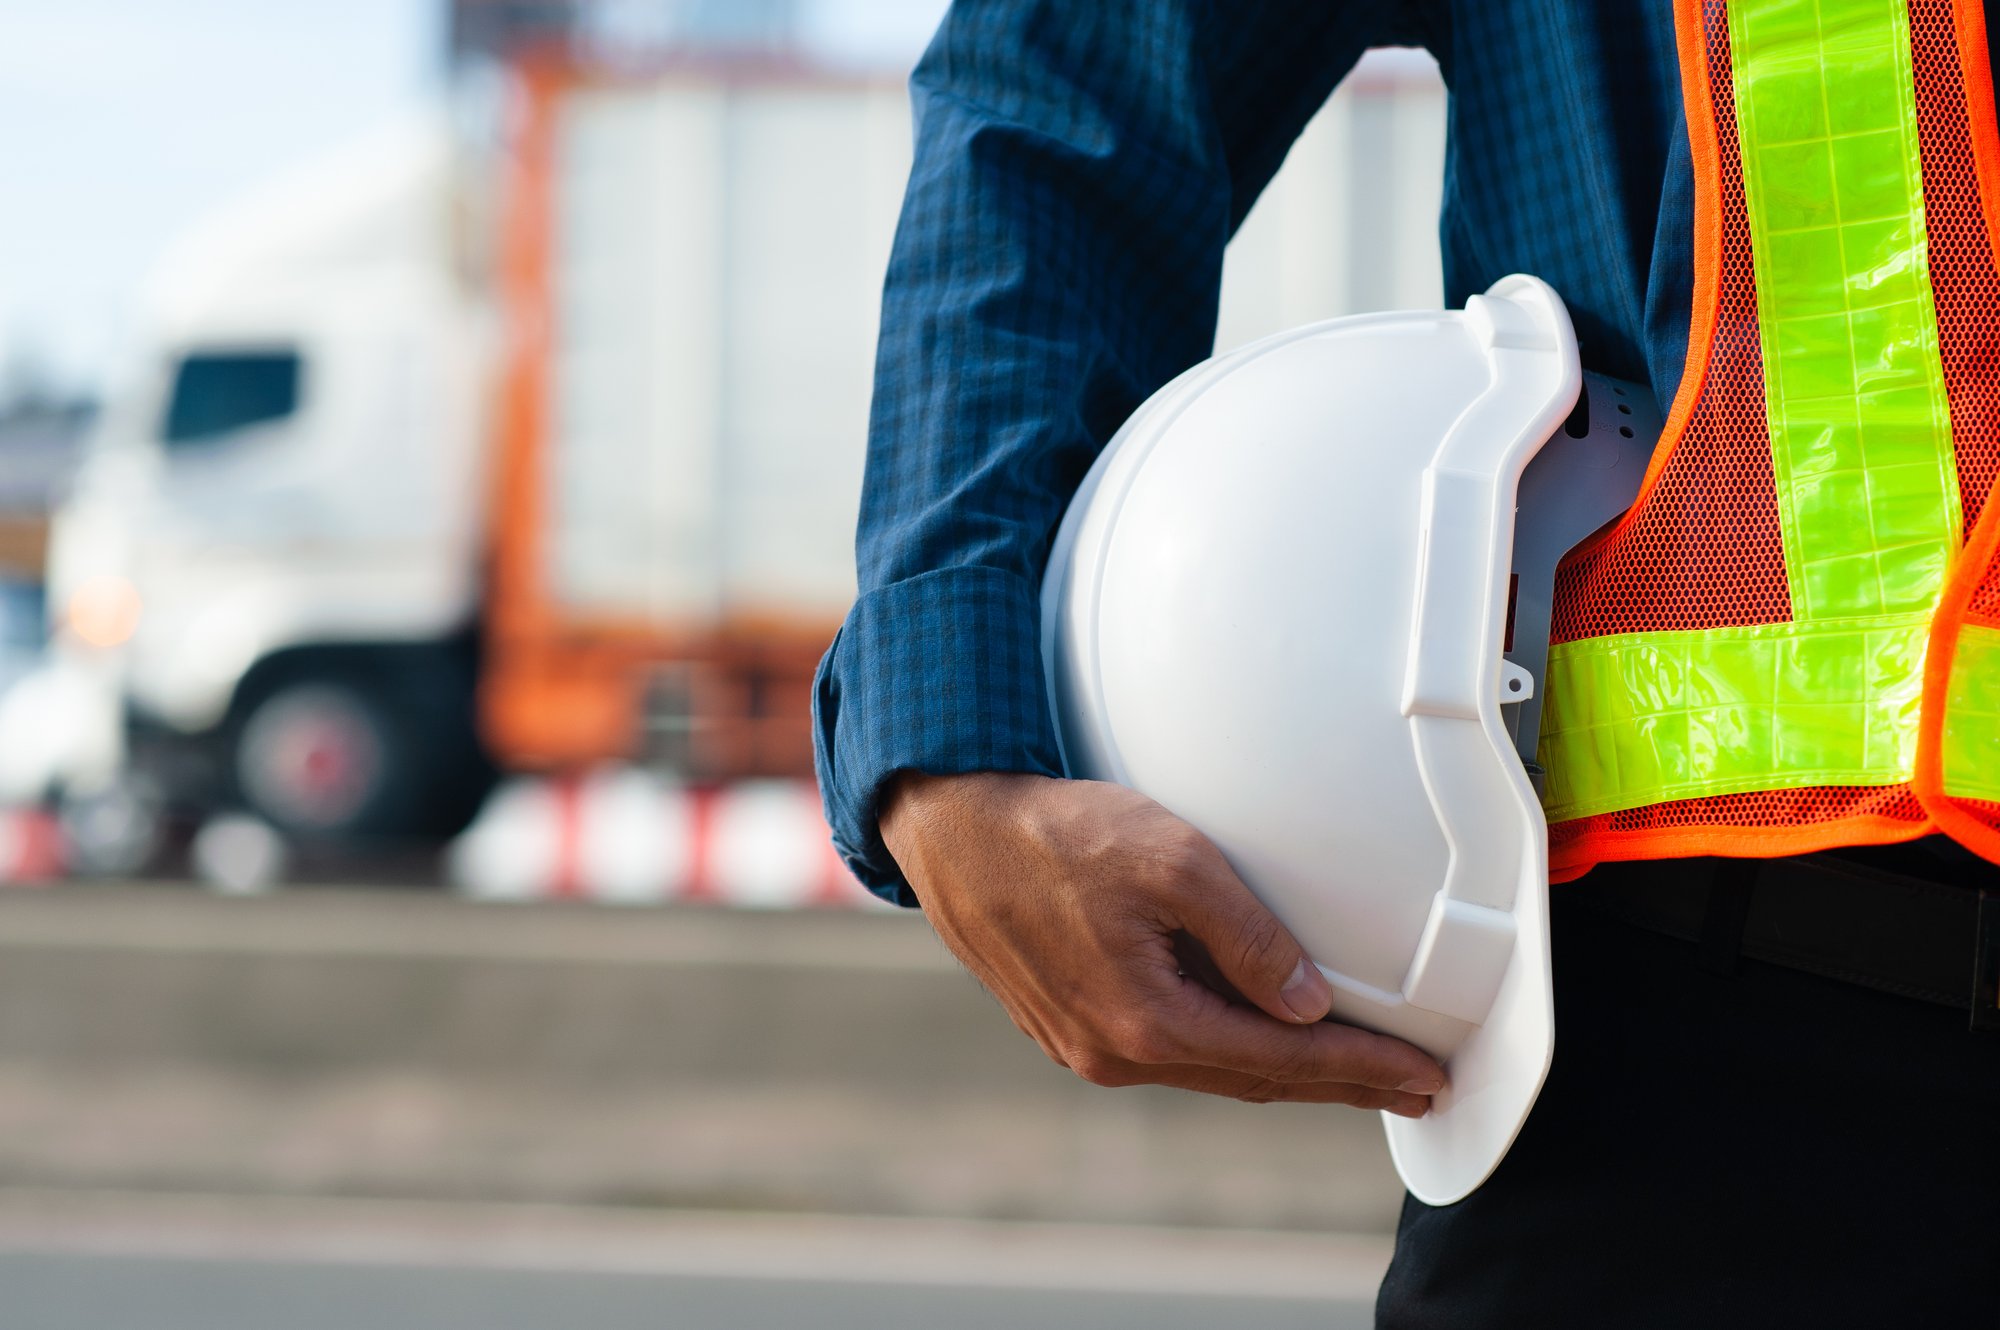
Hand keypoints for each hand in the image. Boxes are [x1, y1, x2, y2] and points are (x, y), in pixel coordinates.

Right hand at [879, 771, 1442, 1114]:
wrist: (950, 826)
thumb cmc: (1055, 831)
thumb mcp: (1172, 859)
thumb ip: (1247, 937)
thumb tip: (1307, 1005)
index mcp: (1146, 1023)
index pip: (1284, 1061)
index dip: (1362, 1071)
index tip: (1425, 1080)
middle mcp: (1112, 1053)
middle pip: (1252, 1081)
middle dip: (1339, 1085)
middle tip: (1413, 1091)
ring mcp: (1083, 1044)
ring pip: (1209, 1069)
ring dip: (1284, 1072)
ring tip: (1351, 1069)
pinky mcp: (1065, 1022)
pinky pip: (1169, 1050)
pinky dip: (1227, 1048)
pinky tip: (1256, 1035)